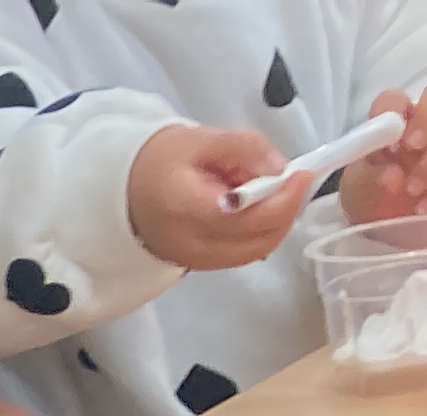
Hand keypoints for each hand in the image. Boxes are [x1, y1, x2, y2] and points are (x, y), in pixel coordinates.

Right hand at [126, 125, 300, 268]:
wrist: (126, 192)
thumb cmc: (159, 162)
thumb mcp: (201, 139)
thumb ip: (245, 148)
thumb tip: (280, 169)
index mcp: (182, 208)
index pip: (241, 217)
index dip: (280, 199)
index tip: (300, 174)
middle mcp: (189, 244)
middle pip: (256, 238)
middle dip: (285, 208)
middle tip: (291, 179)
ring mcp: (196, 260)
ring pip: (257, 250)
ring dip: (277, 221)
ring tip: (270, 191)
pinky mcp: (203, 265)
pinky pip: (246, 254)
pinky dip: (264, 231)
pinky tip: (259, 209)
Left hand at [340, 78, 426, 225]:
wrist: (390, 235)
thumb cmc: (373, 200)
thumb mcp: (359, 188)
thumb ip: (371, 173)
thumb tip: (392, 172)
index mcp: (396, 121)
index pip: (395, 98)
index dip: (392, 109)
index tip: (385, 137)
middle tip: (411, 147)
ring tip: (411, 190)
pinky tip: (426, 207)